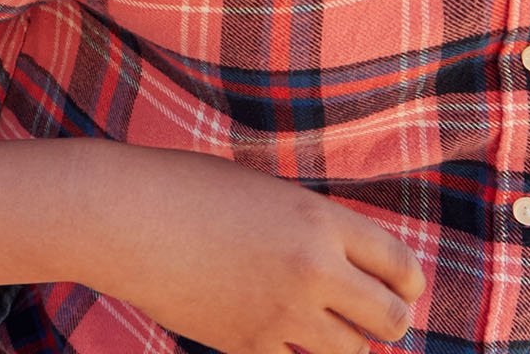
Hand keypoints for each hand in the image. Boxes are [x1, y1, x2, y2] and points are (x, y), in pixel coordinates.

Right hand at [86, 146, 422, 353]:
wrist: (121, 216)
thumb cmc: (185, 190)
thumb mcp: (264, 194)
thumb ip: (313, 229)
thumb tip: (354, 272)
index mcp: (319, 220)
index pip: (402, 266)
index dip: (408, 285)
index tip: (401, 291)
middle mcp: (312, 268)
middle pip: (390, 320)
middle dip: (386, 323)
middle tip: (367, 319)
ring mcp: (281, 313)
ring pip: (350, 352)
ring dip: (342, 343)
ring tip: (318, 328)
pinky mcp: (247, 344)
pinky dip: (290, 353)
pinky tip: (271, 334)